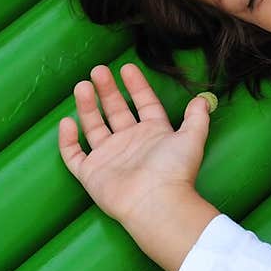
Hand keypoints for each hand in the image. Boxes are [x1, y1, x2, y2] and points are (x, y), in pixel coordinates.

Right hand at [58, 62, 214, 229]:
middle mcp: (130, 144)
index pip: (143, 104)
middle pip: (115, 111)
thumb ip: (197, 118)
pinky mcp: (91, 173)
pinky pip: (74, 155)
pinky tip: (68, 121)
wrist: (155, 202)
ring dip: (87, 106)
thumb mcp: (191, 138)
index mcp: (153, 135)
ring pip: (93, 127)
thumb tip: (202, 100)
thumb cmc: (175, 171)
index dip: (136, 86)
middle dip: (107, 90)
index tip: (127, 68)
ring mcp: (109, 158)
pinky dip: (68, 140)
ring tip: (82, 86)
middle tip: (98, 70)